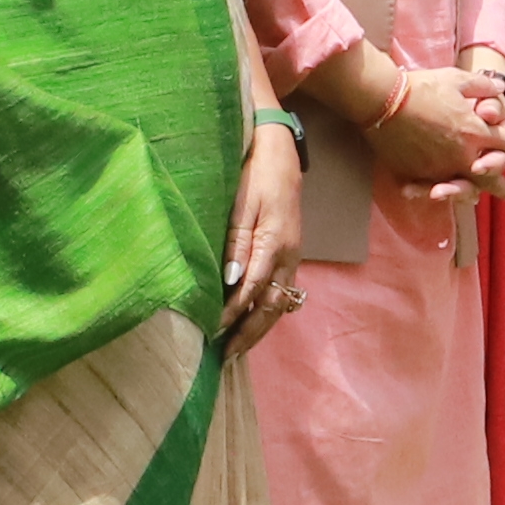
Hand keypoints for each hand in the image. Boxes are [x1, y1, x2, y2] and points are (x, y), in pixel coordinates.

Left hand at [220, 122, 303, 357]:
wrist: (278, 148)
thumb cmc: (254, 173)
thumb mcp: (242, 204)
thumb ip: (236, 243)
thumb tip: (231, 283)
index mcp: (275, 244)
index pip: (251, 292)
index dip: (231, 316)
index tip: (210, 336)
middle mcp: (288, 256)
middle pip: (271, 306)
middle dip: (249, 333)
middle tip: (225, 356)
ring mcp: (293, 255)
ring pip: (280, 303)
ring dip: (260, 328)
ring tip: (238, 348)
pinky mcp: (291, 251)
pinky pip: (282, 291)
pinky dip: (268, 311)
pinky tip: (254, 320)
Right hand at [368, 63, 504, 203]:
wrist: (382, 100)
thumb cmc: (422, 86)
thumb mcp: (457, 79)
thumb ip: (481, 86)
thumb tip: (500, 87)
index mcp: (474, 131)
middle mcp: (460, 154)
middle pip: (488, 175)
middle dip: (501, 184)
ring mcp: (437, 167)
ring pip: (461, 186)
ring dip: (472, 193)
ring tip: (477, 200)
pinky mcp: (415, 173)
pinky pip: (430, 186)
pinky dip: (437, 191)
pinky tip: (440, 196)